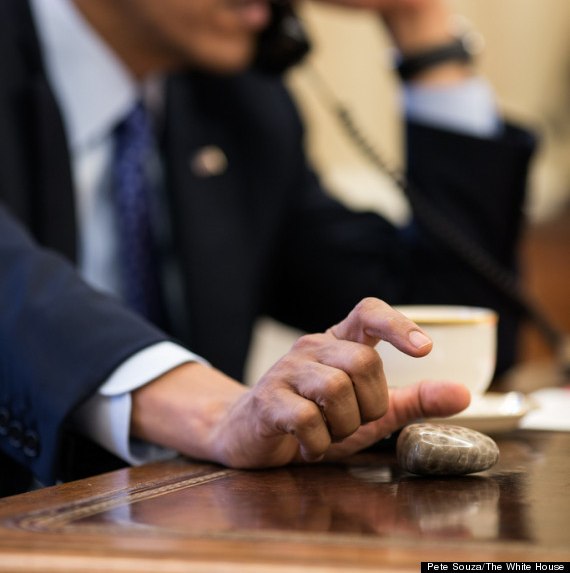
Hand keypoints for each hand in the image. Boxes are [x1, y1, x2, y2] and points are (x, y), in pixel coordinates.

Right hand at [131, 298, 469, 467]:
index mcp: (338, 342)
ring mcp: (286, 371)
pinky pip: (306, 419)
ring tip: (329, 435)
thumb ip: (413, 401)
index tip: (424, 350)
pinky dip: (318, 442)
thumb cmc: (315, 420)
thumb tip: (463, 393)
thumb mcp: (368, 412)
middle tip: (354, 422)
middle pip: (363, 361)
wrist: (248, 435)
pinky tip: (308, 445)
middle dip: (371, 403)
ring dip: (343, 426)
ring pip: (336, 389)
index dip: (397, 324)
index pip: (368, 311)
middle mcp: (312, 347)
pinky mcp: (267, 400)